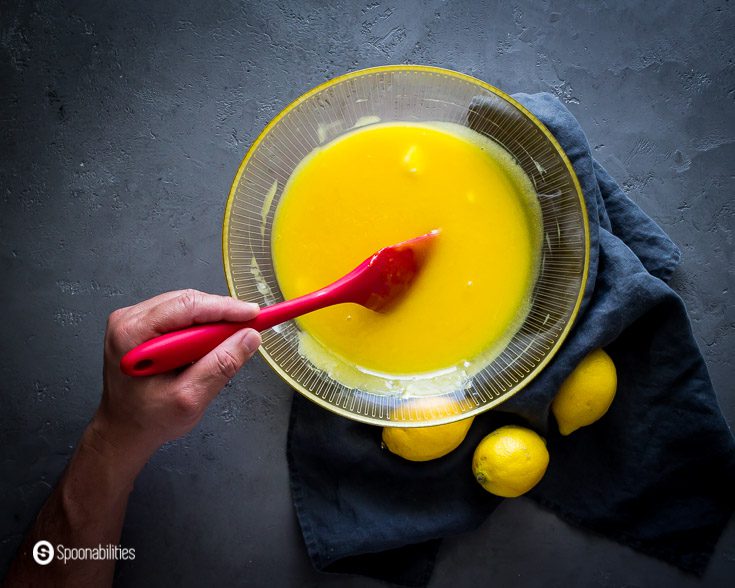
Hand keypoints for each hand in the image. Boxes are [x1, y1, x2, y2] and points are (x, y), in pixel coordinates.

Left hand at [91, 290, 260, 465]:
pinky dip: (201, 326)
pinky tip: (211, 343)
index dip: (225, 308)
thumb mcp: (190, 398)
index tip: (254, 314)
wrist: (124, 430)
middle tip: (249, 328)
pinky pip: (180, 315)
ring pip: (186, 306)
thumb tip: (249, 338)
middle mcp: (129, 320)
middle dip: (222, 314)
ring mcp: (134, 321)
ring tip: (230, 339)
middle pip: (188, 302)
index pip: (188, 307)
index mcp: (132, 334)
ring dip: (212, 321)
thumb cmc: (147, 419)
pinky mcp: (143, 326)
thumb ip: (220, 366)